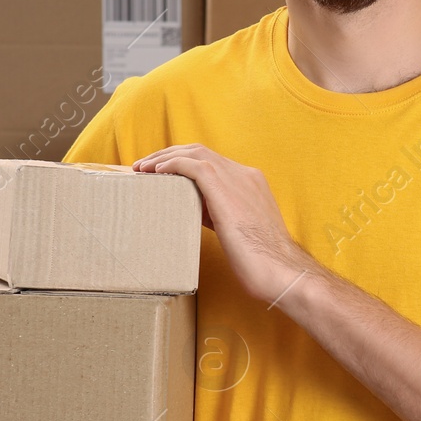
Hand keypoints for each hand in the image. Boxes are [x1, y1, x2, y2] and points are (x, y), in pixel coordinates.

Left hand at [133, 144, 316, 305]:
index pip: (213, 162)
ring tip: (143, 168)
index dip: (185, 163)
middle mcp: (246, 174)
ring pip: (194, 153)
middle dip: (170, 155)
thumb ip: (221, 215)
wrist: (278, 268)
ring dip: (165, 157)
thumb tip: (197, 213)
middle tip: (145, 167)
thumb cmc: (261, 260)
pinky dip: (171, 164)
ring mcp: (237, 178)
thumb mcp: (240, 230)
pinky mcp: (224, 187)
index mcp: (252, 183)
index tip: (164, 173)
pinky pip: (192, 165)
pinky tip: (156, 172)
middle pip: (201, 152)